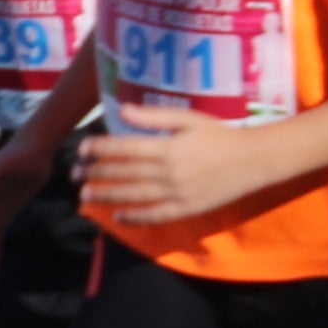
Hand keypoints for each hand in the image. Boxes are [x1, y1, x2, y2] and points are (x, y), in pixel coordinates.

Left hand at [74, 102, 274, 222]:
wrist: (253, 160)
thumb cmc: (220, 135)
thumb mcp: (189, 119)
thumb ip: (154, 117)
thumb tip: (122, 110)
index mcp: (168, 147)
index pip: (125, 147)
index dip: (100, 148)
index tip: (82, 149)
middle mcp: (168, 172)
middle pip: (124, 173)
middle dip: (96, 172)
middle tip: (74, 173)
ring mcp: (176, 193)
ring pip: (134, 195)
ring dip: (107, 195)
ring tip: (85, 194)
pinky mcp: (186, 209)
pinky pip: (156, 216)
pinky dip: (136, 217)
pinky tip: (118, 216)